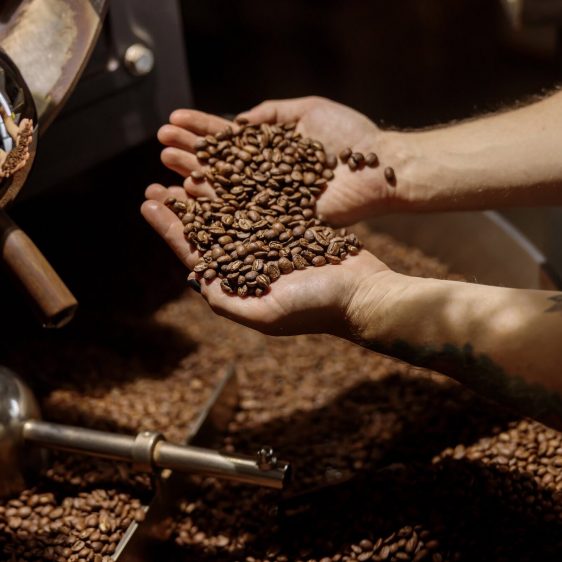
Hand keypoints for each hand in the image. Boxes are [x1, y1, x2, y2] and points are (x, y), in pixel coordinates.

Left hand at [141, 184, 389, 336]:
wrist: (363, 294)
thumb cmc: (317, 308)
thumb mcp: (266, 313)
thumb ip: (227, 299)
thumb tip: (194, 279)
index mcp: (236, 283)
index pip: (193, 253)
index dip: (169, 229)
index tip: (146, 203)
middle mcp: (248, 262)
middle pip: (206, 230)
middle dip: (179, 208)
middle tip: (155, 184)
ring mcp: (269, 243)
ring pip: (229, 212)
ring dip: (206, 192)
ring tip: (183, 168)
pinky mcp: (290, 227)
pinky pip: (260, 202)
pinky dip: (241, 186)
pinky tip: (225, 167)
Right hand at [157, 97, 397, 225]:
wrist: (379, 169)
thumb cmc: (349, 138)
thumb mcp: (307, 111)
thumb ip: (271, 113)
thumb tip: (237, 120)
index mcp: (271, 151)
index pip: (230, 141)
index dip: (202, 131)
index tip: (173, 121)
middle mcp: (265, 178)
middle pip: (221, 167)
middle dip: (190, 155)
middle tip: (162, 146)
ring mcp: (270, 202)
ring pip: (224, 192)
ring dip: (193, 179)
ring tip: (165, 167)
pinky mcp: (279, 223)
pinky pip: (242, 216)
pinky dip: (215, 207)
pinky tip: (190, 195)